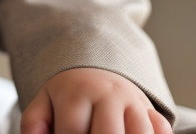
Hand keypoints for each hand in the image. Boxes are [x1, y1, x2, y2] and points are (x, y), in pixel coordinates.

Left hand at [20, 67, 171, 133]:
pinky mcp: (151, 110)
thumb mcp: (45, 103)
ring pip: (140, 133)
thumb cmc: (69, 95)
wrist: (96, 68)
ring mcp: (134, 102)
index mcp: (77, 92)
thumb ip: (34, 123)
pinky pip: (161, 130)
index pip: (73, 132)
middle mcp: (109, 95)